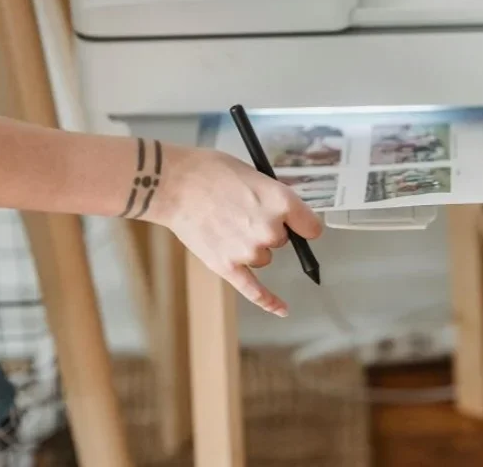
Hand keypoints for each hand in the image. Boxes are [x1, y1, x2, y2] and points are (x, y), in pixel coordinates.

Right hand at [149, 147, 323, 317]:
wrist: (172, 183)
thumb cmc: (208, 172)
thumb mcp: (252, 174)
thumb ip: (272, 198)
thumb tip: (281, 214)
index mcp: (281, 201)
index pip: (310, 226)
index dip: (301, 223)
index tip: (297, 223)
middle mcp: (270, 229)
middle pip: (283, 240)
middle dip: (267, 228)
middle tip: (239, 210)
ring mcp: (249, 251)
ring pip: (263, 257)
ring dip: (250, 246)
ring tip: (223, 223)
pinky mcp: (228, 267)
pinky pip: (254, 290)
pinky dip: (269, 301)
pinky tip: (282, 310)